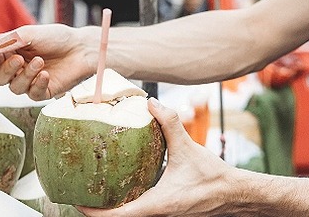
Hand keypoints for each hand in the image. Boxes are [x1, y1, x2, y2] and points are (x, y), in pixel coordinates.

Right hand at [0, 24, 95, 100]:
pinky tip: (45, 74)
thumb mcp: (29, 33)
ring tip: (40, 62)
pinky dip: (37, 84)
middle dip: (6, 70)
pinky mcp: (44, 91)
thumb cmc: (57, 38)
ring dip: (25, 75)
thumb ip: (7, 40)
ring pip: (15, 88)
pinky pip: (33, 95)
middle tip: (19, 59)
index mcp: (11, 54)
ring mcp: (31, 81)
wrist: (81, 47)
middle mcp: (18, 69)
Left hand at [78, 98, 234, 215]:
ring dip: (112, 205)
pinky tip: (125, 184)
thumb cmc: (213, 178)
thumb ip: (170, 124)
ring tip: (96, 187)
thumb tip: (151, 103)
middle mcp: (155, 214)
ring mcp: (161, 215)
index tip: (74, 199)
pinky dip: (127, 201)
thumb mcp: (188, 148)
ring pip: (129, 215)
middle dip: (96, 207)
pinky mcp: (167, 210)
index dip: (90, 211)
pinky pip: (140, 210)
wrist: (235, 194)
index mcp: (156, 205)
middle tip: (79, 188)